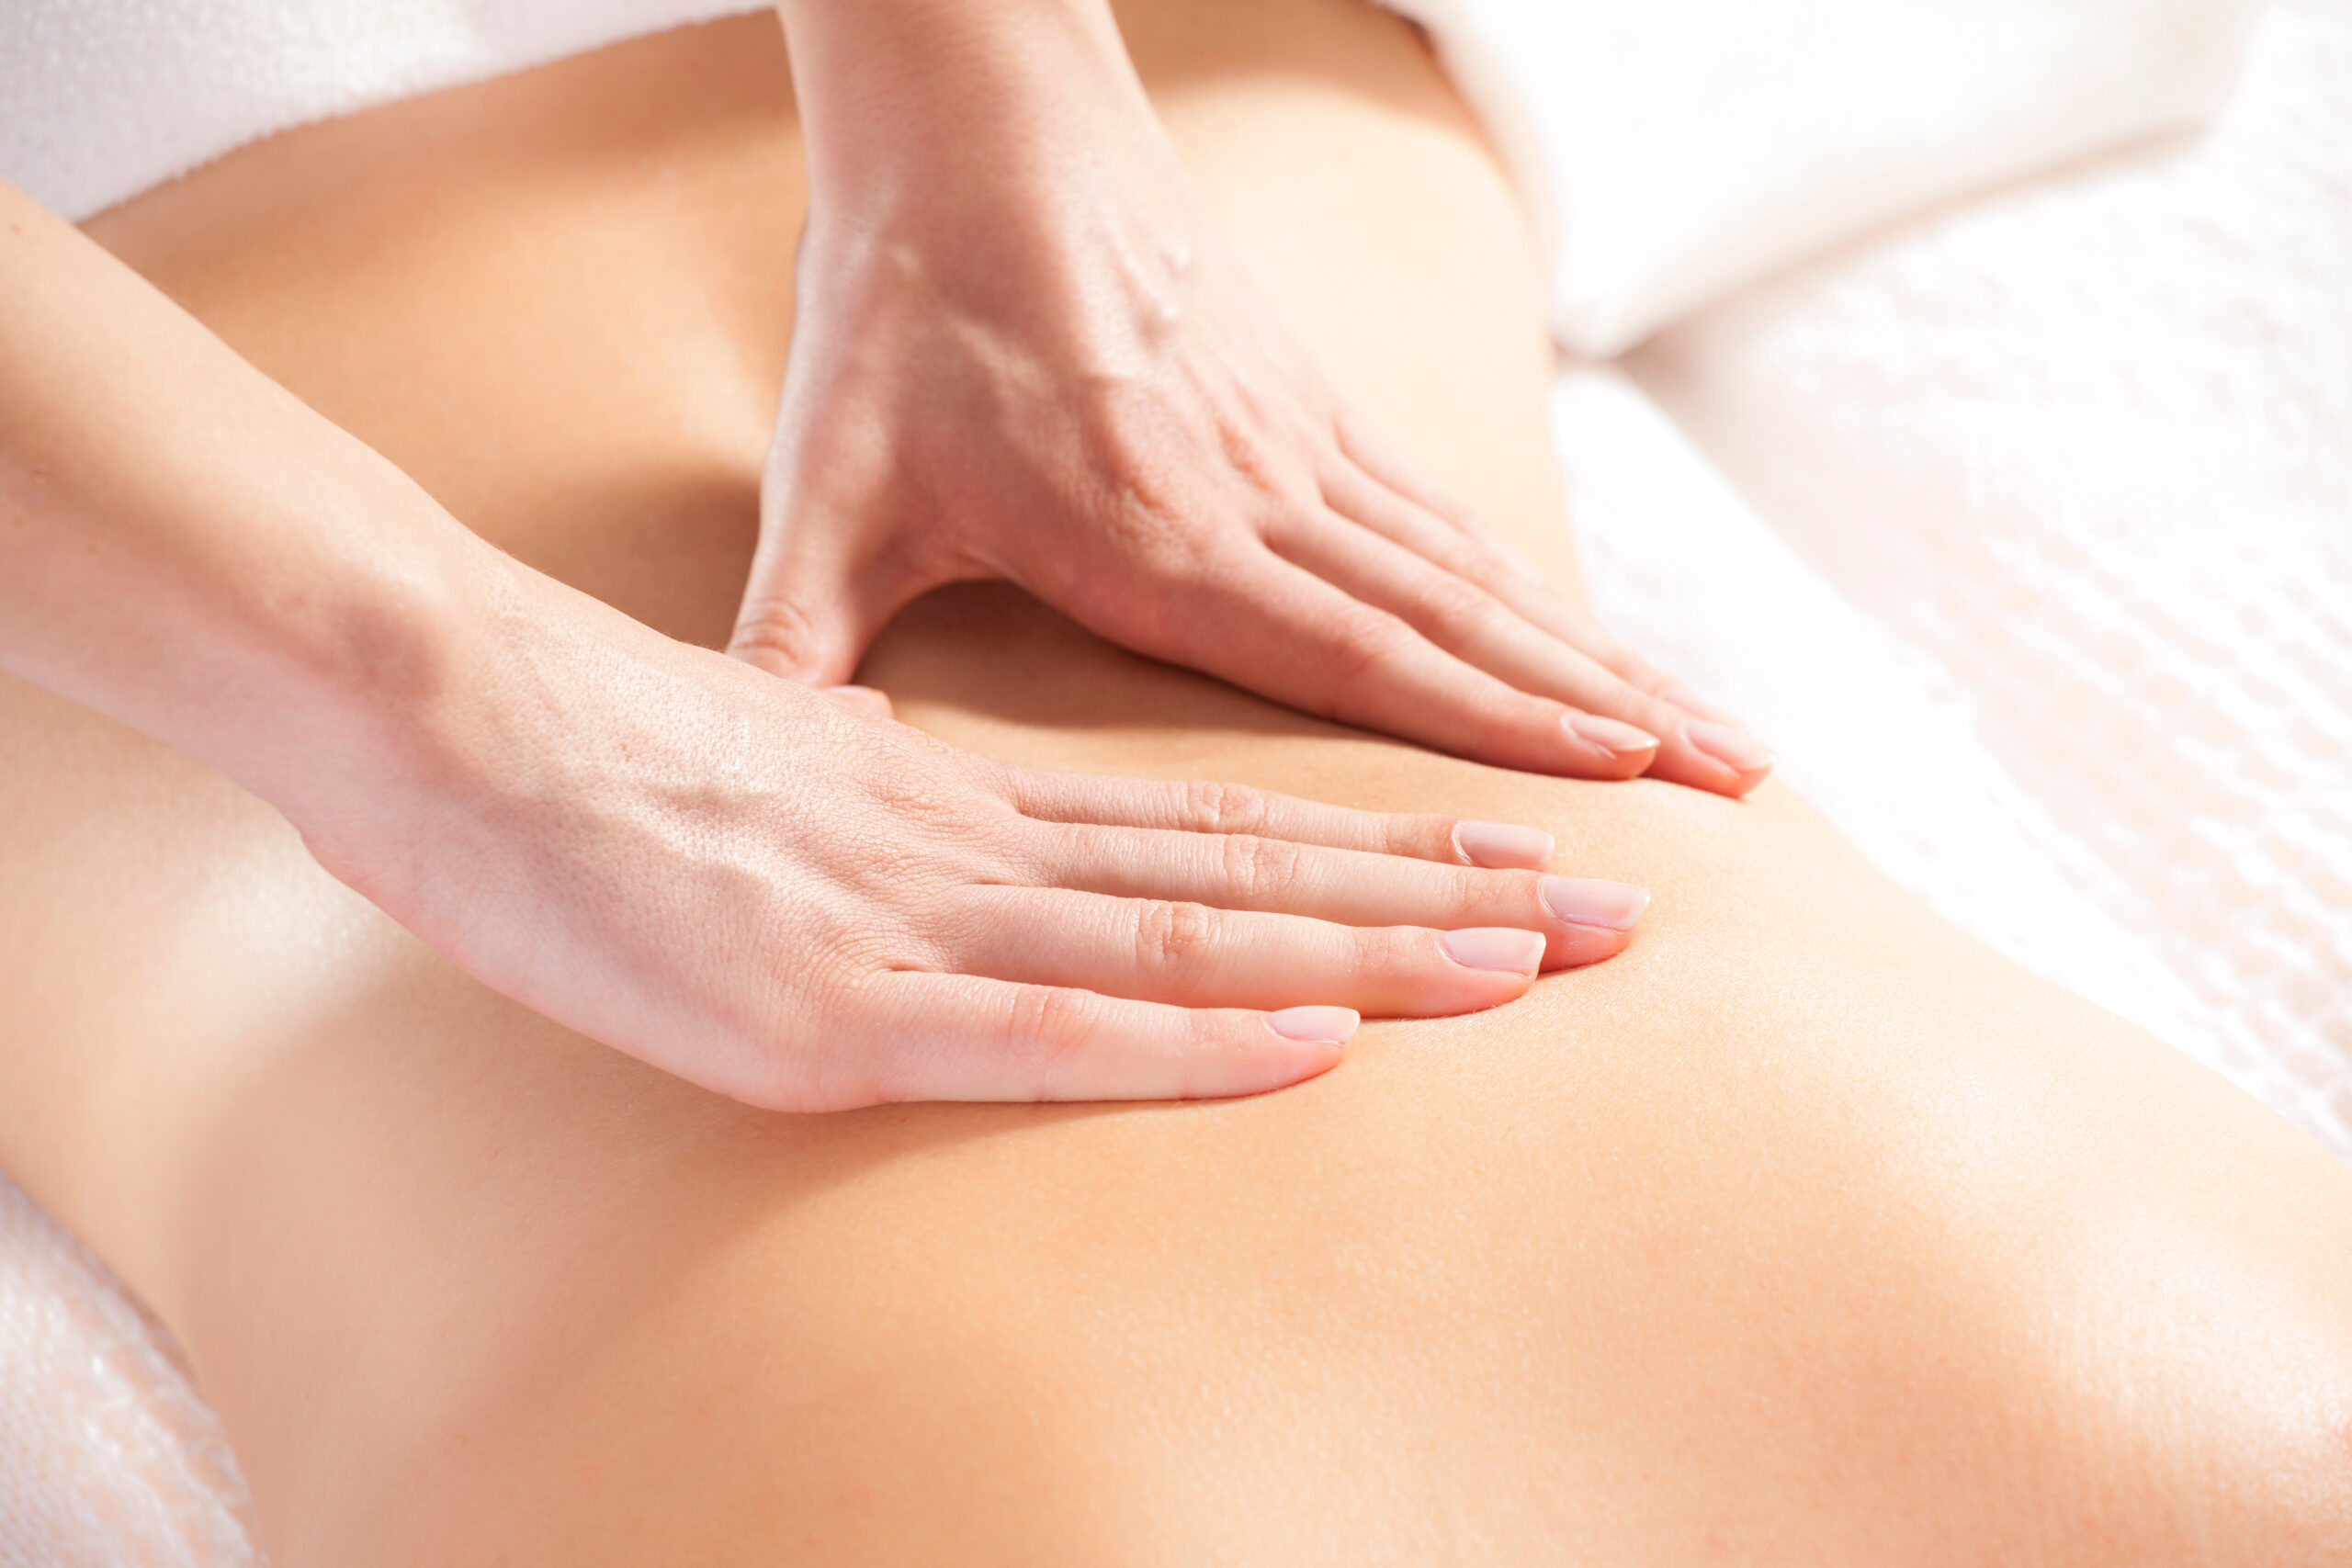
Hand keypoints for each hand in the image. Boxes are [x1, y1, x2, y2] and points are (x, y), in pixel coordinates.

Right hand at [312, 561, 1647, 1111]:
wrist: (455, 723)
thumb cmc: (607, 765)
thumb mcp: (787, 781)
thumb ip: (895, 813)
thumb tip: (949, 816)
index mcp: (973, 806)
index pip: (1220, 824)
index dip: (1382, 846)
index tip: (1516, 859)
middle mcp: (983, 854)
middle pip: (1257, 872)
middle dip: (1448, 899)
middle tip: (1615, 915)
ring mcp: (916, 923)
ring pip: (1193, 932)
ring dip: (1377, 951)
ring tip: (1536, 959)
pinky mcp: (831, 1004)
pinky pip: (1047, 1024)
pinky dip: (1194, 1035)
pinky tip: (1320, 1040)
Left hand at [737, 0, 1772, 795]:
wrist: (975, 111)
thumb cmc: (900, 303)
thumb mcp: (833, 484)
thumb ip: (795, 640)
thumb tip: (734, 778)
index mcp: (1158, 535)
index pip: (1355, 656)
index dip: (1495, 730)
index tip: (1622, 788)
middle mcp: (1261, 493)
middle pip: (1463, 619)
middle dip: (1605, 711)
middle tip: (1744, 781)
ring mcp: (1300, 440)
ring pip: (1477, 565)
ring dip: (1597, 648)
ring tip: (1708, 721)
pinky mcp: (1304, 399)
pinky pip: (1438, 508)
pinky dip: (1524, 579)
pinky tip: (1574, 630)